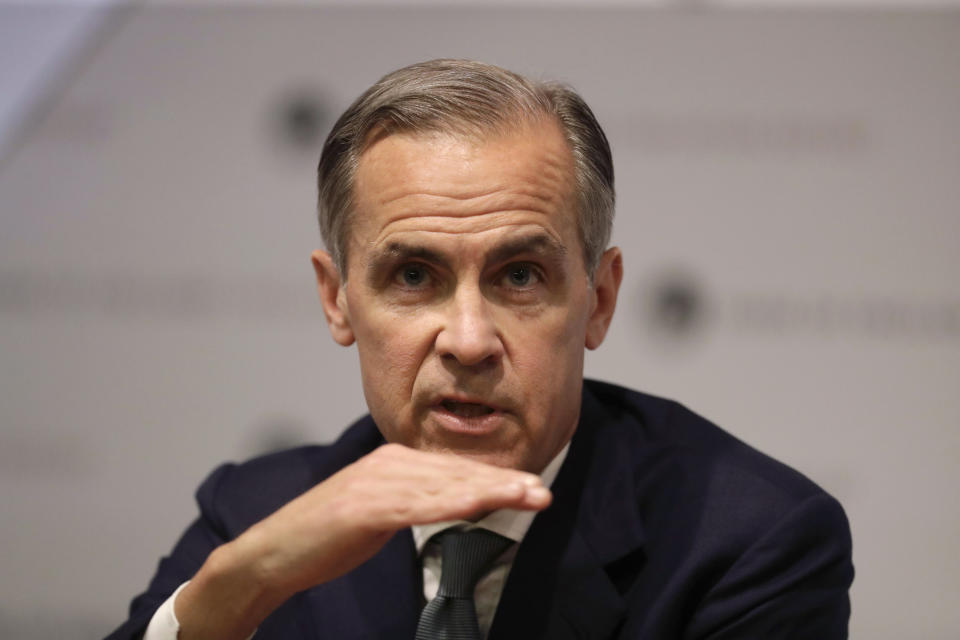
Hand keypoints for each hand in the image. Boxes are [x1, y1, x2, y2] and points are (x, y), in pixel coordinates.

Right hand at [174, 443, 551, 639]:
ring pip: (446, 486)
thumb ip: (417, 501)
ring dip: (493, 491)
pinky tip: (482, 505)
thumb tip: (457, 502)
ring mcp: (377, 483)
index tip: (531, 487)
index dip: (496, 478)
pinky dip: (455, 504)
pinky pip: (419, 506)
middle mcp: (389, 463)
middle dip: (504, 483)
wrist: (276, 551)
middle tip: (543, 492)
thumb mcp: (382, 511)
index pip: (455, 469)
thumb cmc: (330, 535)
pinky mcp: (365, 507)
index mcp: (394, 461)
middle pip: (457, 473)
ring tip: (530, 497)